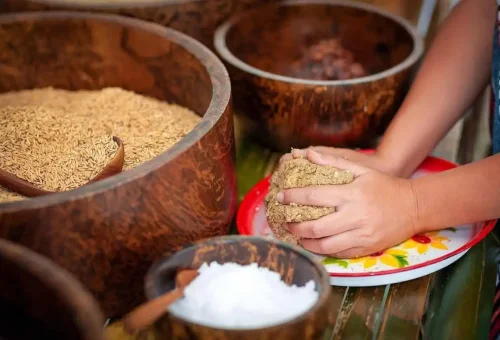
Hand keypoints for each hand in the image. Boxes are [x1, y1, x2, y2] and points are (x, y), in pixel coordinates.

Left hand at [276, 149, 418, 257]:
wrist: (414, 207)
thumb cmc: (385, 186)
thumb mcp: (361, 169)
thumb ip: (333, 162)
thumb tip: (308, 154)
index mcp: (351, 194)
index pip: (313, 196)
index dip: (293, 198)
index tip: (280, 197)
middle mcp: (354, 216)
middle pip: (315, 226)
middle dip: (294, 225)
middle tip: (284, 221)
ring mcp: (361, 235)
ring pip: (324, 245)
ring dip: (305, 242)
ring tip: (295, 235)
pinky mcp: (366, 248)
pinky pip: (338, 253)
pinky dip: (322, 250)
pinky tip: (313, 244)